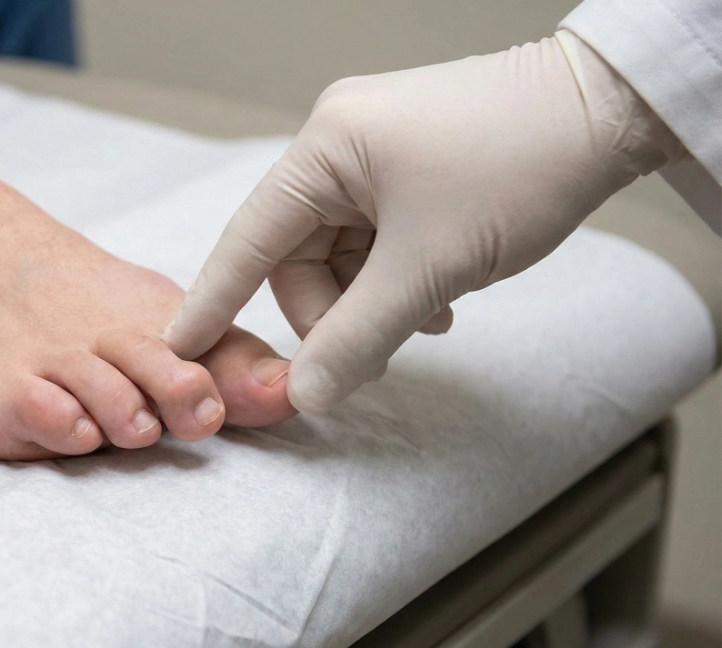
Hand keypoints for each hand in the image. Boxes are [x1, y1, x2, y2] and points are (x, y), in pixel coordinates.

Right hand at [164, 31, 683, 413]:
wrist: (610, 111)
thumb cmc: (516, 168)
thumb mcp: (428, 267)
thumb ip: (357, 337)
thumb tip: (304, 395)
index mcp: (326, 147)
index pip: (249, 236)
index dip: (214, 297)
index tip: (179, 346)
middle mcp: (340, 142)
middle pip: (300, 253)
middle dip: (331, 314)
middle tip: (368, 360)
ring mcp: (377, 151)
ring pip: (343, 253)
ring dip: (372, 301)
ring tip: (426, 322)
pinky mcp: (411, 164)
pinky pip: (378, 238)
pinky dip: (398, 279)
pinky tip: (439, 303)